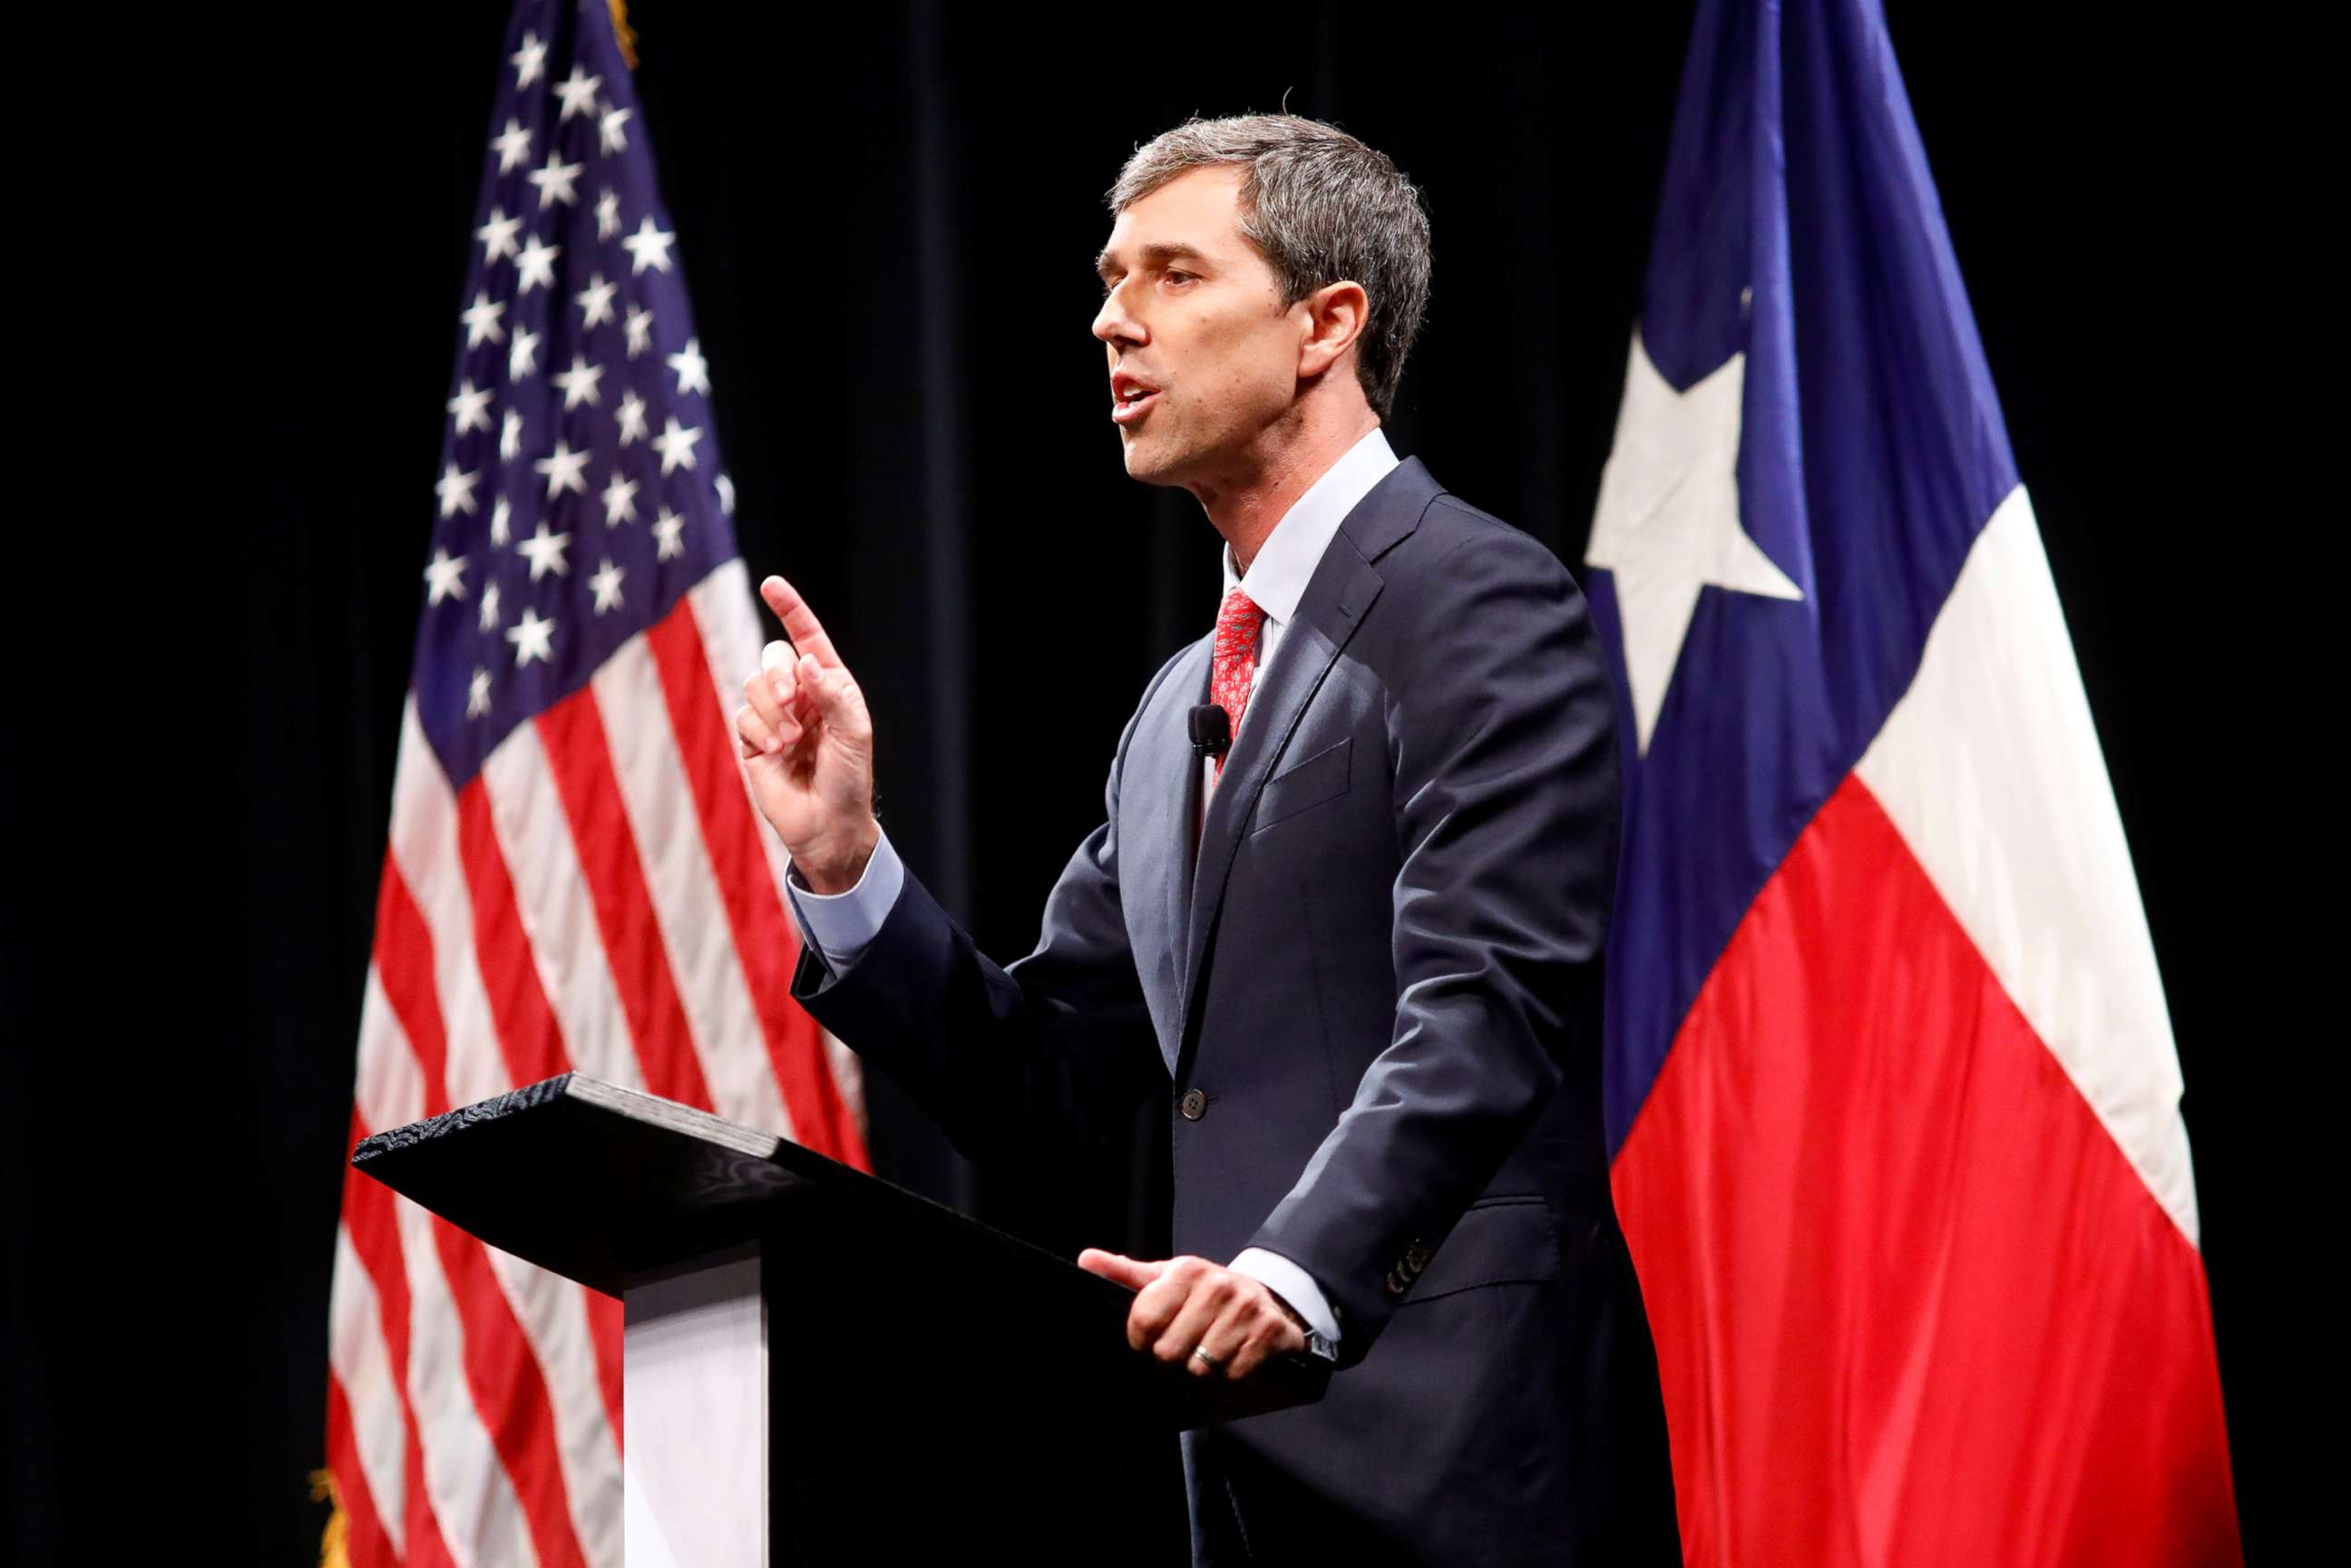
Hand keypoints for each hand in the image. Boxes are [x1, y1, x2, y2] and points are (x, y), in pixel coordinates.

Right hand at [734, 575, 878, 892]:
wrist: (827, 825)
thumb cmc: (850, 779)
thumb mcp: (854, 734)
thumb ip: (833, 695)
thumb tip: (808, 661)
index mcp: (829, 685)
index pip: (808, 638)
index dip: (790, 610)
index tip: (771, 584)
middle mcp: (800, 695)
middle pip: (773, 656)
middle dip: (777, 672)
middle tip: (791, 699)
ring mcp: (774, 716)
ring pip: (753, 684)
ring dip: (771, 710)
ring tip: (791, 741)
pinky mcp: (752, 740)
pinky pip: (742, 715)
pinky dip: (759, 731)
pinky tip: (775, 753)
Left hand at [1077, 1250, 1307, 1379]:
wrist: (1265, 1298)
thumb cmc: (1204, 1293)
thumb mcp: (1165, 1278)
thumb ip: (1124, 1273)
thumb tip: (1085, 1259)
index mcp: (1186, 1270)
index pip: (1143, 1322)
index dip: (1141, 1340)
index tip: (1149, 1340)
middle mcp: (1218, 1285)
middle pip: (1169, 1352)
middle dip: (1173, 1357)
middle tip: (1185, 1345)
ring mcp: (1246, 1308)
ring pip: (1202, 1367)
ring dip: (1202, 1368)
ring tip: (1208, 1350)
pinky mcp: (1269, 1331)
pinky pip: (1234, 1374)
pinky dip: (1230, 1374)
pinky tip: (1232, 1356)